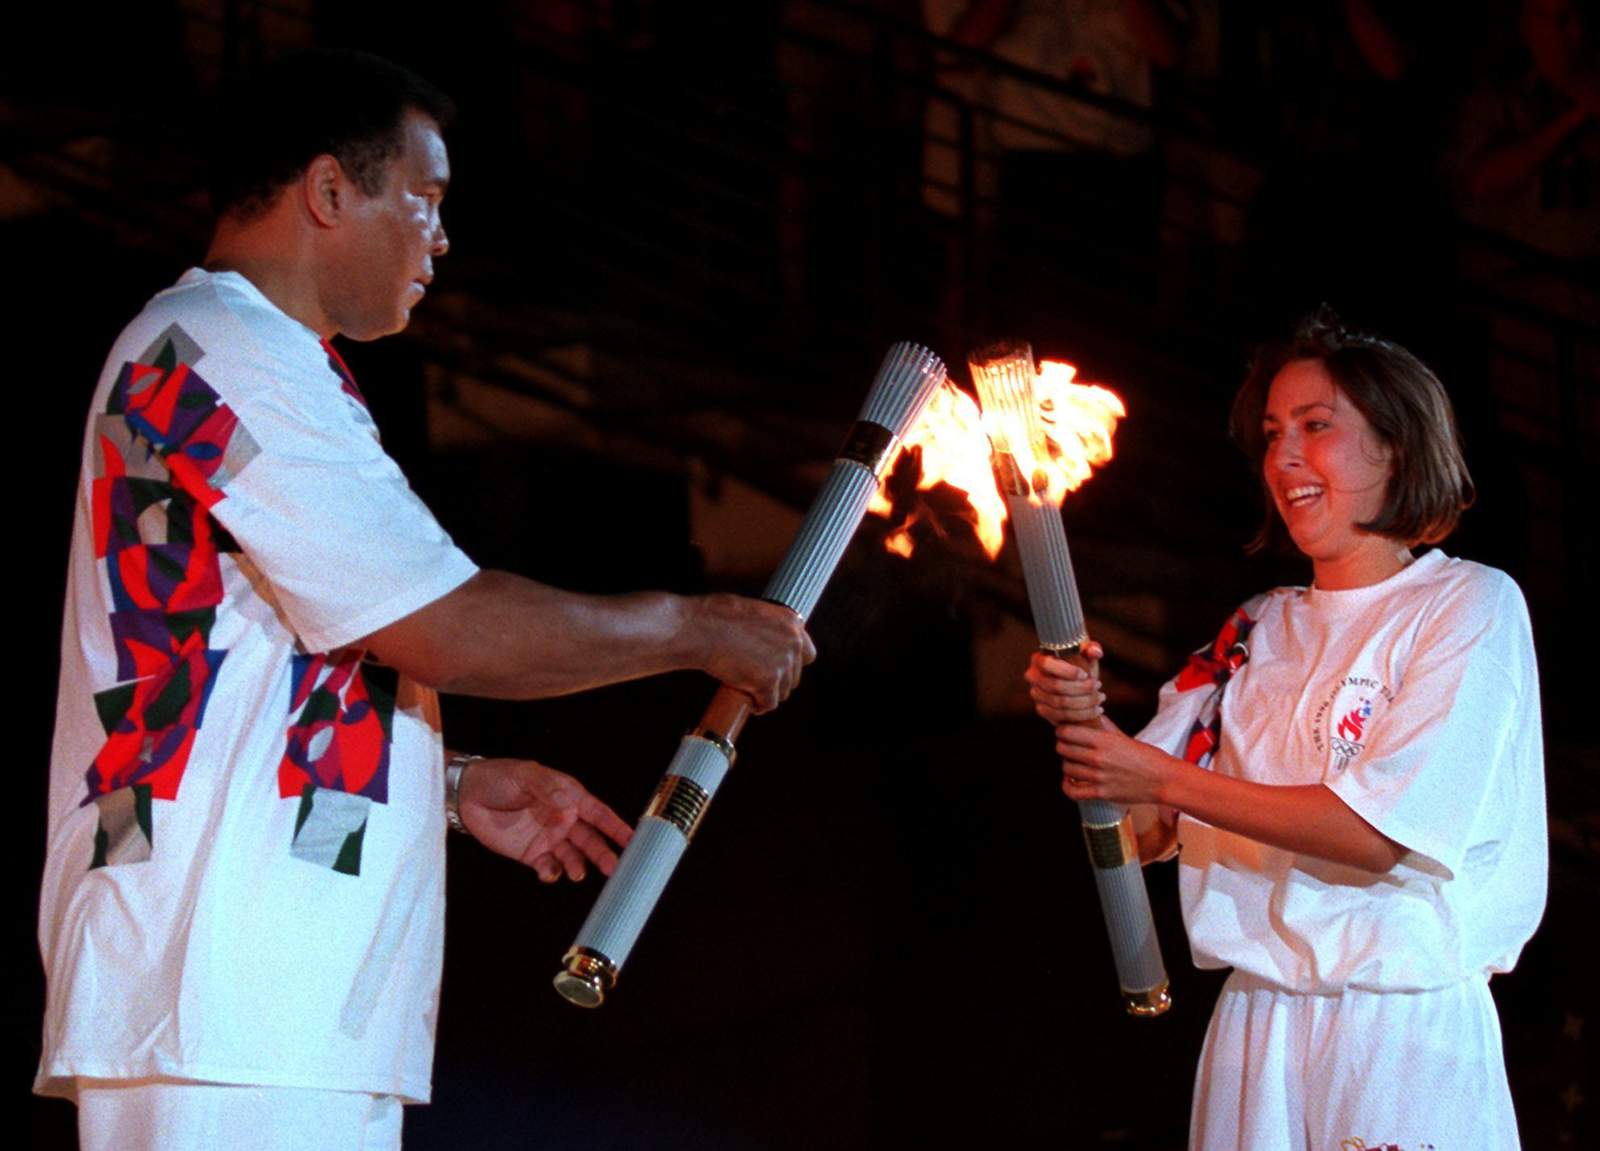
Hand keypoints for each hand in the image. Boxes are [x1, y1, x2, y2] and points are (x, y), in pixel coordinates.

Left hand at [457, 757, 631, 881]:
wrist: (467, 795)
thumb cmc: (500, 777)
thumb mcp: (526, 775)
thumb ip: (549, 790)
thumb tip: (569, 807)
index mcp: (569, 797)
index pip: (599, 814)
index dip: (617, 827)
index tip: (635, 839)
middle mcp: (563, 820)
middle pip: (591, 840)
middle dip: (604, 853)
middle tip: (614, 867)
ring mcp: (549, 838)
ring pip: (574, 856)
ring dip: (579, 866)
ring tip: (578, 873)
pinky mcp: (531, 854)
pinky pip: (549, 867)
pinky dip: (552, 873)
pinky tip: (549, 872)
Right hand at [688, 593, 815, 712]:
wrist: (700, 629)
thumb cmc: (715, 616)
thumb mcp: (751, 612)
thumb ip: (766, 627)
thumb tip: (763, 640)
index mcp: (791, 622)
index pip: (806, 652)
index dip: (791, 663)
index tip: (778, 668)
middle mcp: (793, 642)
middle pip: (794, 675)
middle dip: (778, 680)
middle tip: (758, 682)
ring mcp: (782, 663)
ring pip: (782, 691)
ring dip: (768, 694)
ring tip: (751, 692)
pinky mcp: (768, 682)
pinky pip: (768, 703)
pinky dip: (759, 706)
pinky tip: (749, 704)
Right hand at [1024, 640, 1104, 725]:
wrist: (1076, 680)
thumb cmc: (1080, 662)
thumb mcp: (1086, 653)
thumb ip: (1091, 648)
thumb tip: (1094, 652)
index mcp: (1039, 659)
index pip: (1048, 665)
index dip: (1067, 671)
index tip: (1085, 674)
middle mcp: (1033, 676)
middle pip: (1056, 686)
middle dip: (1081, 688)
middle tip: (1098, 686)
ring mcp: (1036, 694)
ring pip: (1060, 703)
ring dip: (1084, 703)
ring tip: (1100, 698)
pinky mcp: (1042, 710)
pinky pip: (1060, 716)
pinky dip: (1080, 715)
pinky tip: (1094, 710)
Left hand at [1055, 720, 1178, 806]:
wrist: (1163, 780)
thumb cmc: (1147, 757)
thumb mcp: (1125, 738)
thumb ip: (1105, 728)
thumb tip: (1092, 714)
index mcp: (1104, 741)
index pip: (1067, 732)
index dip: (1062, 731)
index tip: (1065, 732)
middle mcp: (1098, 758)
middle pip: (1062, 749)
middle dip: (1063, 746)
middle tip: (1069, 746)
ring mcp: (1098, 777)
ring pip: (1066, 768)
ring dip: (1067, 764)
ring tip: (1074, 762)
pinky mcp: (1101, 794)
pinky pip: (1072, 791)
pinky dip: (1067, 785)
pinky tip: (1071, 780)